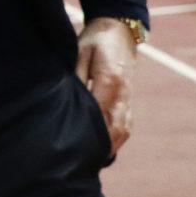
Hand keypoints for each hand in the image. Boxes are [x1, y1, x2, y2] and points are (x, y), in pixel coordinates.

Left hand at [76, 18, 136, 156]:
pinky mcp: (129, 104)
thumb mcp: (78, 52)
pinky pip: (124, 128)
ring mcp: (128, 101)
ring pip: (121, 132)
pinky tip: (101, 152)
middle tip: (76, 163)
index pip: (97, 111)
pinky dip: (114, 141)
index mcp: (110, 79)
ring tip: (87, 163)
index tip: (69, 144)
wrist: (119, 33)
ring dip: (106, 147)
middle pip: (112, 128)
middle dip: (96, 146)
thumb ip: (74, 76)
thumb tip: (66, 99)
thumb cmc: (95, 42)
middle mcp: (122, 94)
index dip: (85, 129)